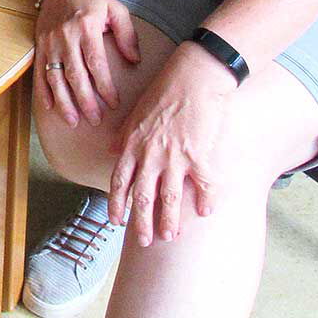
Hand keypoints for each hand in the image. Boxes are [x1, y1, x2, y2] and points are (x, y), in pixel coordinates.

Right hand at [36, 0, 139, 126]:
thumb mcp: (116, 9)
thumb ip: (127, 35)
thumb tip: (135, 60)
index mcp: (86, 28)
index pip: (96, 63)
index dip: (104, 86)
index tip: (113, 103)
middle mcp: (66, 37)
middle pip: (75, 75)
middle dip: (85, 101)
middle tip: (95, 120)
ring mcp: (50, 43)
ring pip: (55, 77)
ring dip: (63, 102)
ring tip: (73, 121)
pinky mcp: (40, 46)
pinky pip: (40, 72)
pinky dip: (43, 92)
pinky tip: (51, 107)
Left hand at [107, 43, 238, 244]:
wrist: (193, 76)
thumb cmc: (165, 91)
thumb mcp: (137, 113)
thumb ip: (125, 136)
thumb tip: (113, 150)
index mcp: (133, 145)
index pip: (120, 182)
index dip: (117, 204)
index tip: (117, 221)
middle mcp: (151, 155)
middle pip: (143, 197)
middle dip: (142, 223)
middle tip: (144, 241)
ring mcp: (175, 157)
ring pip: (170, 198)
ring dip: (169, 221)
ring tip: (170, 236)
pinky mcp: (199, 155)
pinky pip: (203, 186)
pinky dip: (205, 202)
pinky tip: (205, 213)